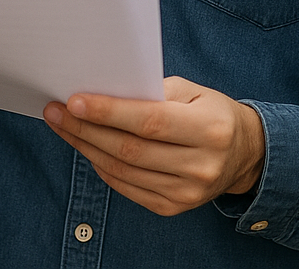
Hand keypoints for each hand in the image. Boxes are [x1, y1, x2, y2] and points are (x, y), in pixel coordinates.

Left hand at [43, 76, 265, 216]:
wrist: (243, 154)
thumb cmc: (210, 112)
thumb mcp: (192, 91)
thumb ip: (152, 91)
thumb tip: (103, 92)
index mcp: (209, 129)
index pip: (150, 122)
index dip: (109, 113)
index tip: (74, 101)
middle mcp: (200, 165)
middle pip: (130, 149)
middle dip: (86, 129)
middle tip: (56, 111)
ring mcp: (187, 192)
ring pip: (123, 170)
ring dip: (86, 147)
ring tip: (62, 126)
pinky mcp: (173, 207)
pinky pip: (126, 186)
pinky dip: (101, 166)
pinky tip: (85, 147)